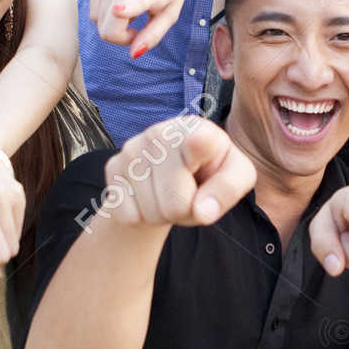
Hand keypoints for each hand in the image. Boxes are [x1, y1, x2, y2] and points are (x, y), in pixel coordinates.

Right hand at [89, 0, 190, 56]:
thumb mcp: (170, 14)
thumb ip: (153, 35)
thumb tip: (134, 54)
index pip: (135, 1)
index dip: (126, 9)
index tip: (119, 10)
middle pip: (107, 29)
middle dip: (119, 37)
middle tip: (136, 30)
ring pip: (98, 22)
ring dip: (113, 24)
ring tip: (131, 11)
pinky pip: (94, 12)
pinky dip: (106, 14)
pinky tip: (121, 2)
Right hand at [100, 117, 255, 226]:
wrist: (173, 176)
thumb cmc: (209, 175)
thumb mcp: (235, 177)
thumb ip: (228, 190)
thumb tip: (204, 211)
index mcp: (201, 130)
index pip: (198, 141)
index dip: (197, 146)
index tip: (198, 141)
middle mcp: (164, 132)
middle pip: (176, 201)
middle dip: (185, 211)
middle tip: (188, 197)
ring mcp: (134, 148)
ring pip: (151, 210)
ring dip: (162, 215)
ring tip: (169, 196)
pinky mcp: (113, 166)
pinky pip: (127, 214)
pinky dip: (140, 217)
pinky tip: (148, 198)